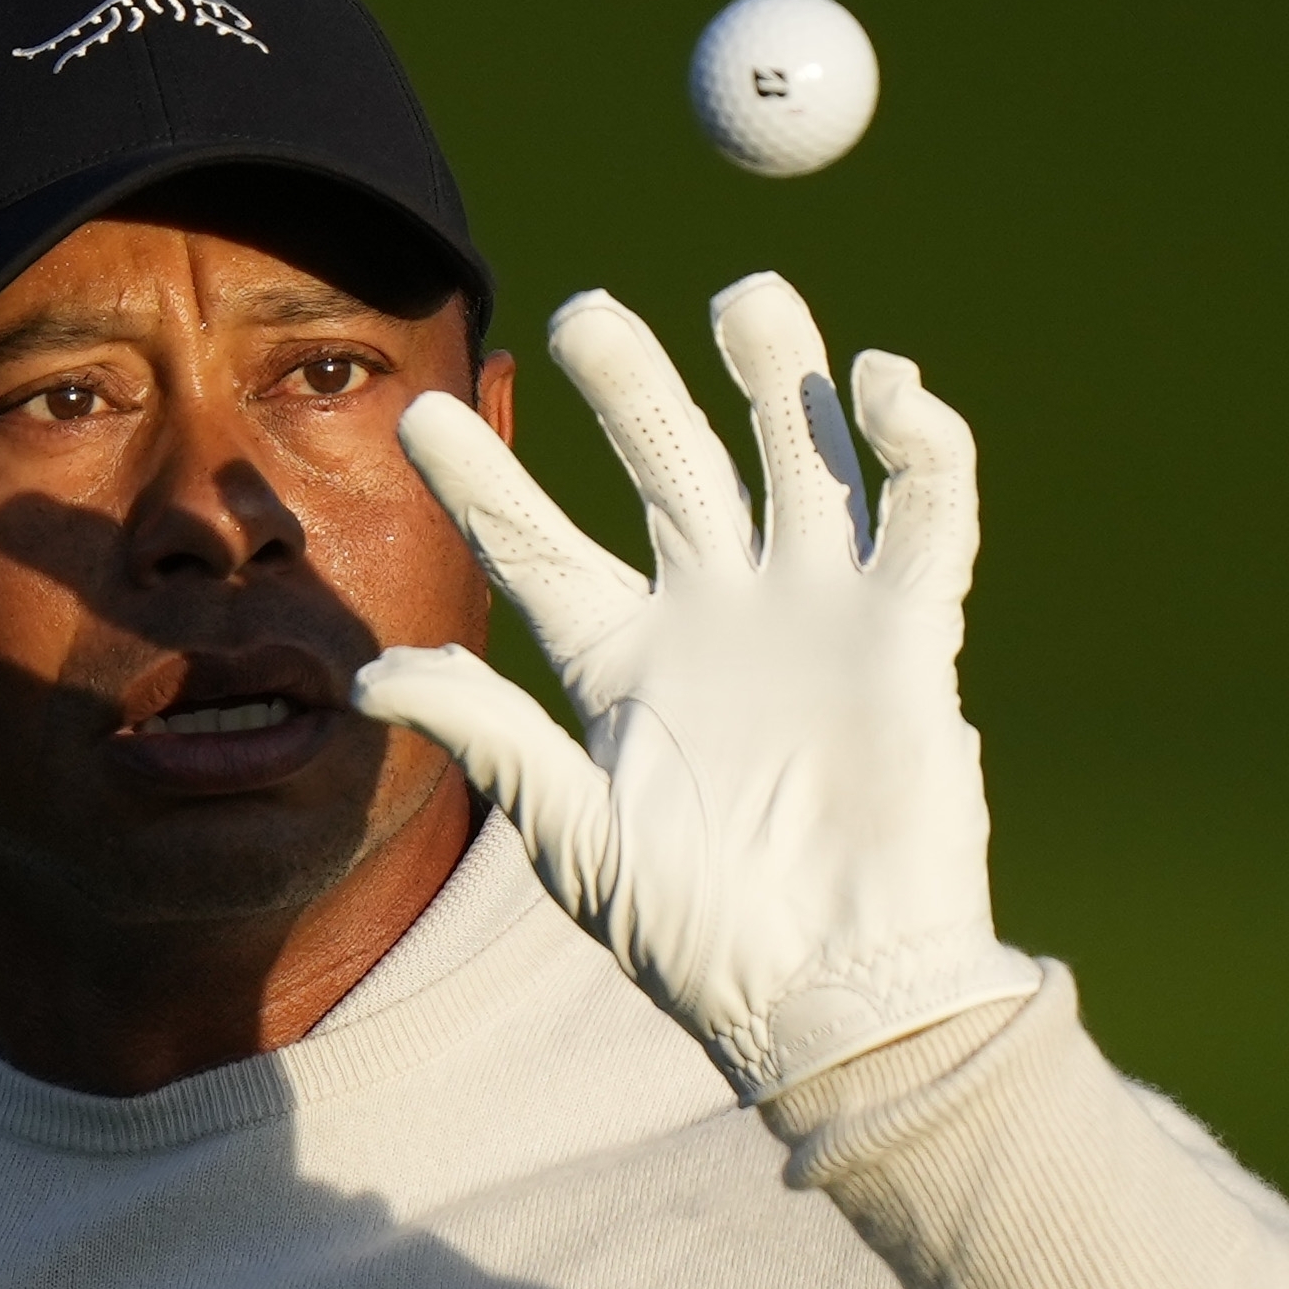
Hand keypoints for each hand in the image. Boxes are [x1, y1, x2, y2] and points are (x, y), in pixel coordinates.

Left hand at [352, 273, 1039, 1101]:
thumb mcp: (569, 832)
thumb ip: (486, 732)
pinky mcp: (906, 630)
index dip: (480, 477)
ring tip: (744, 294)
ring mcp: (813, 613)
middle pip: (665, 465)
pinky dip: (915, 437)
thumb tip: (365, 672)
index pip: (536, 541)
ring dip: (777, 372)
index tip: (412, 410)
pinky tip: (879, 380)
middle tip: (583, 314)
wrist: (830, 994)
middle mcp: (712, 615)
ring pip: (793, 456)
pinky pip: (923, 509)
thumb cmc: (693, 929)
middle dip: (629, 387)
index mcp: (618, 660)